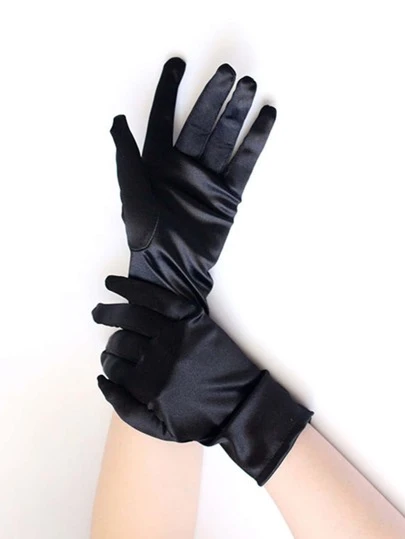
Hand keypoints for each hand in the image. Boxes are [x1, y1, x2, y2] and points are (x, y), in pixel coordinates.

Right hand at [92, 276, 311, 484]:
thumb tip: (101, 380)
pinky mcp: (191, 317)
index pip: (114, 368)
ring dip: (110, 313)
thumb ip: (125, 408)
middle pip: (120, 342)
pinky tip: (113, 284)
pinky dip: (132, 288)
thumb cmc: (200, 418)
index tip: (110, 361)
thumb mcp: (160, 429)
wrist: (241, 402)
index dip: (109, 364)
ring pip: (131, 317)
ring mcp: (175, 334)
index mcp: (149, 384)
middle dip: (111, 344)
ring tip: (99, 312)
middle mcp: (158, 356)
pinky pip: (157, 298)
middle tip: (111, 345)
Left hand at [111, 58, 275, 309]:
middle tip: (227, 72)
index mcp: (156, 162)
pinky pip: (244, 164)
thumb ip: (127, 155)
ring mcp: (208, 178)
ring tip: (249, 87)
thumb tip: (118, 120)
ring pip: (224, 138)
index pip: (164, 118)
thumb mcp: (132, 192)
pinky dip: (255, 142)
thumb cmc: (146, 232)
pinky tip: (266, 119)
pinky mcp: (228, 194)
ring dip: (237, 113)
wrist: (170, 268)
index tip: (178, 64)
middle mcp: (183, 165)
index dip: (169, 91)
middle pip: (200, 123)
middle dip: (213, 97)